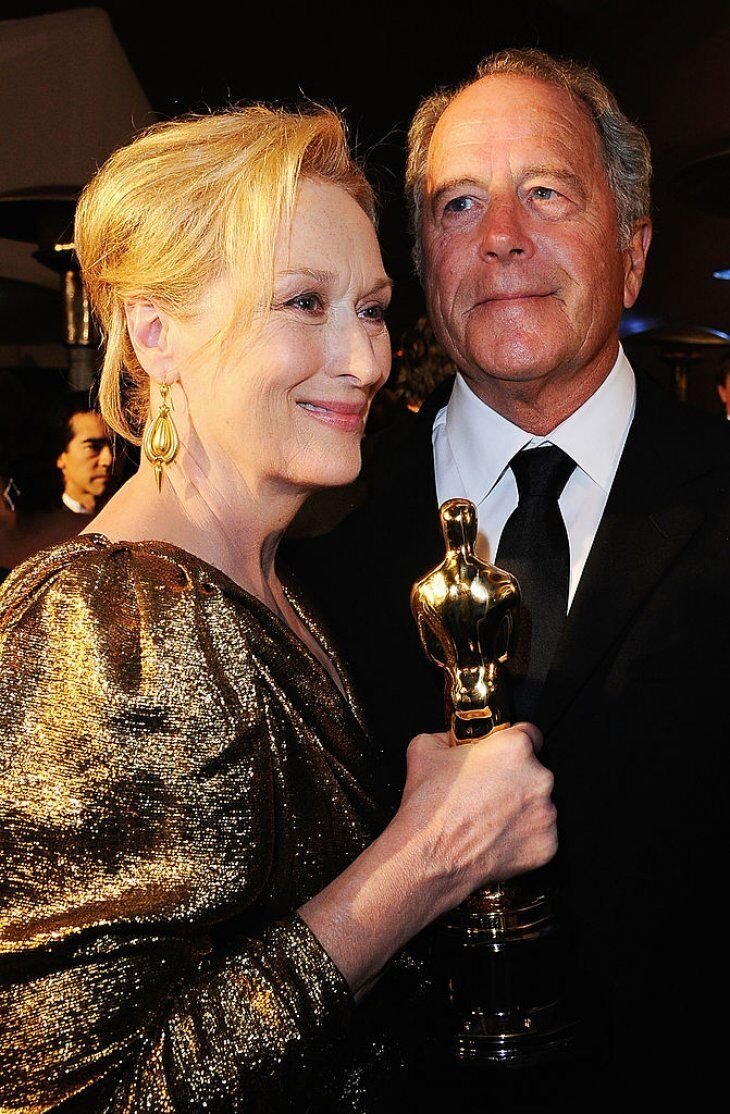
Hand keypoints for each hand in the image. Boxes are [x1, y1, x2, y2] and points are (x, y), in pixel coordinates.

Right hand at [395, 722, 556, 910]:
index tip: (503, 755)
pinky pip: (539, 835)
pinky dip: (522, 837)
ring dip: (520, 808)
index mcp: (515, 748)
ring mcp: (546, 814)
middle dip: (514, 779)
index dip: (512, 744)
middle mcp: (539, 778)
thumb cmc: (430, 806)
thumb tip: (453, 740)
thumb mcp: (425, 749)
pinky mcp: (548, 845)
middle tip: (486, 792)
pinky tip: (496, 838)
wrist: (430, 857)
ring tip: (488, 818)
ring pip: (538, 804)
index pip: (529, 734)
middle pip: (534, 771)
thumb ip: (448, 736)